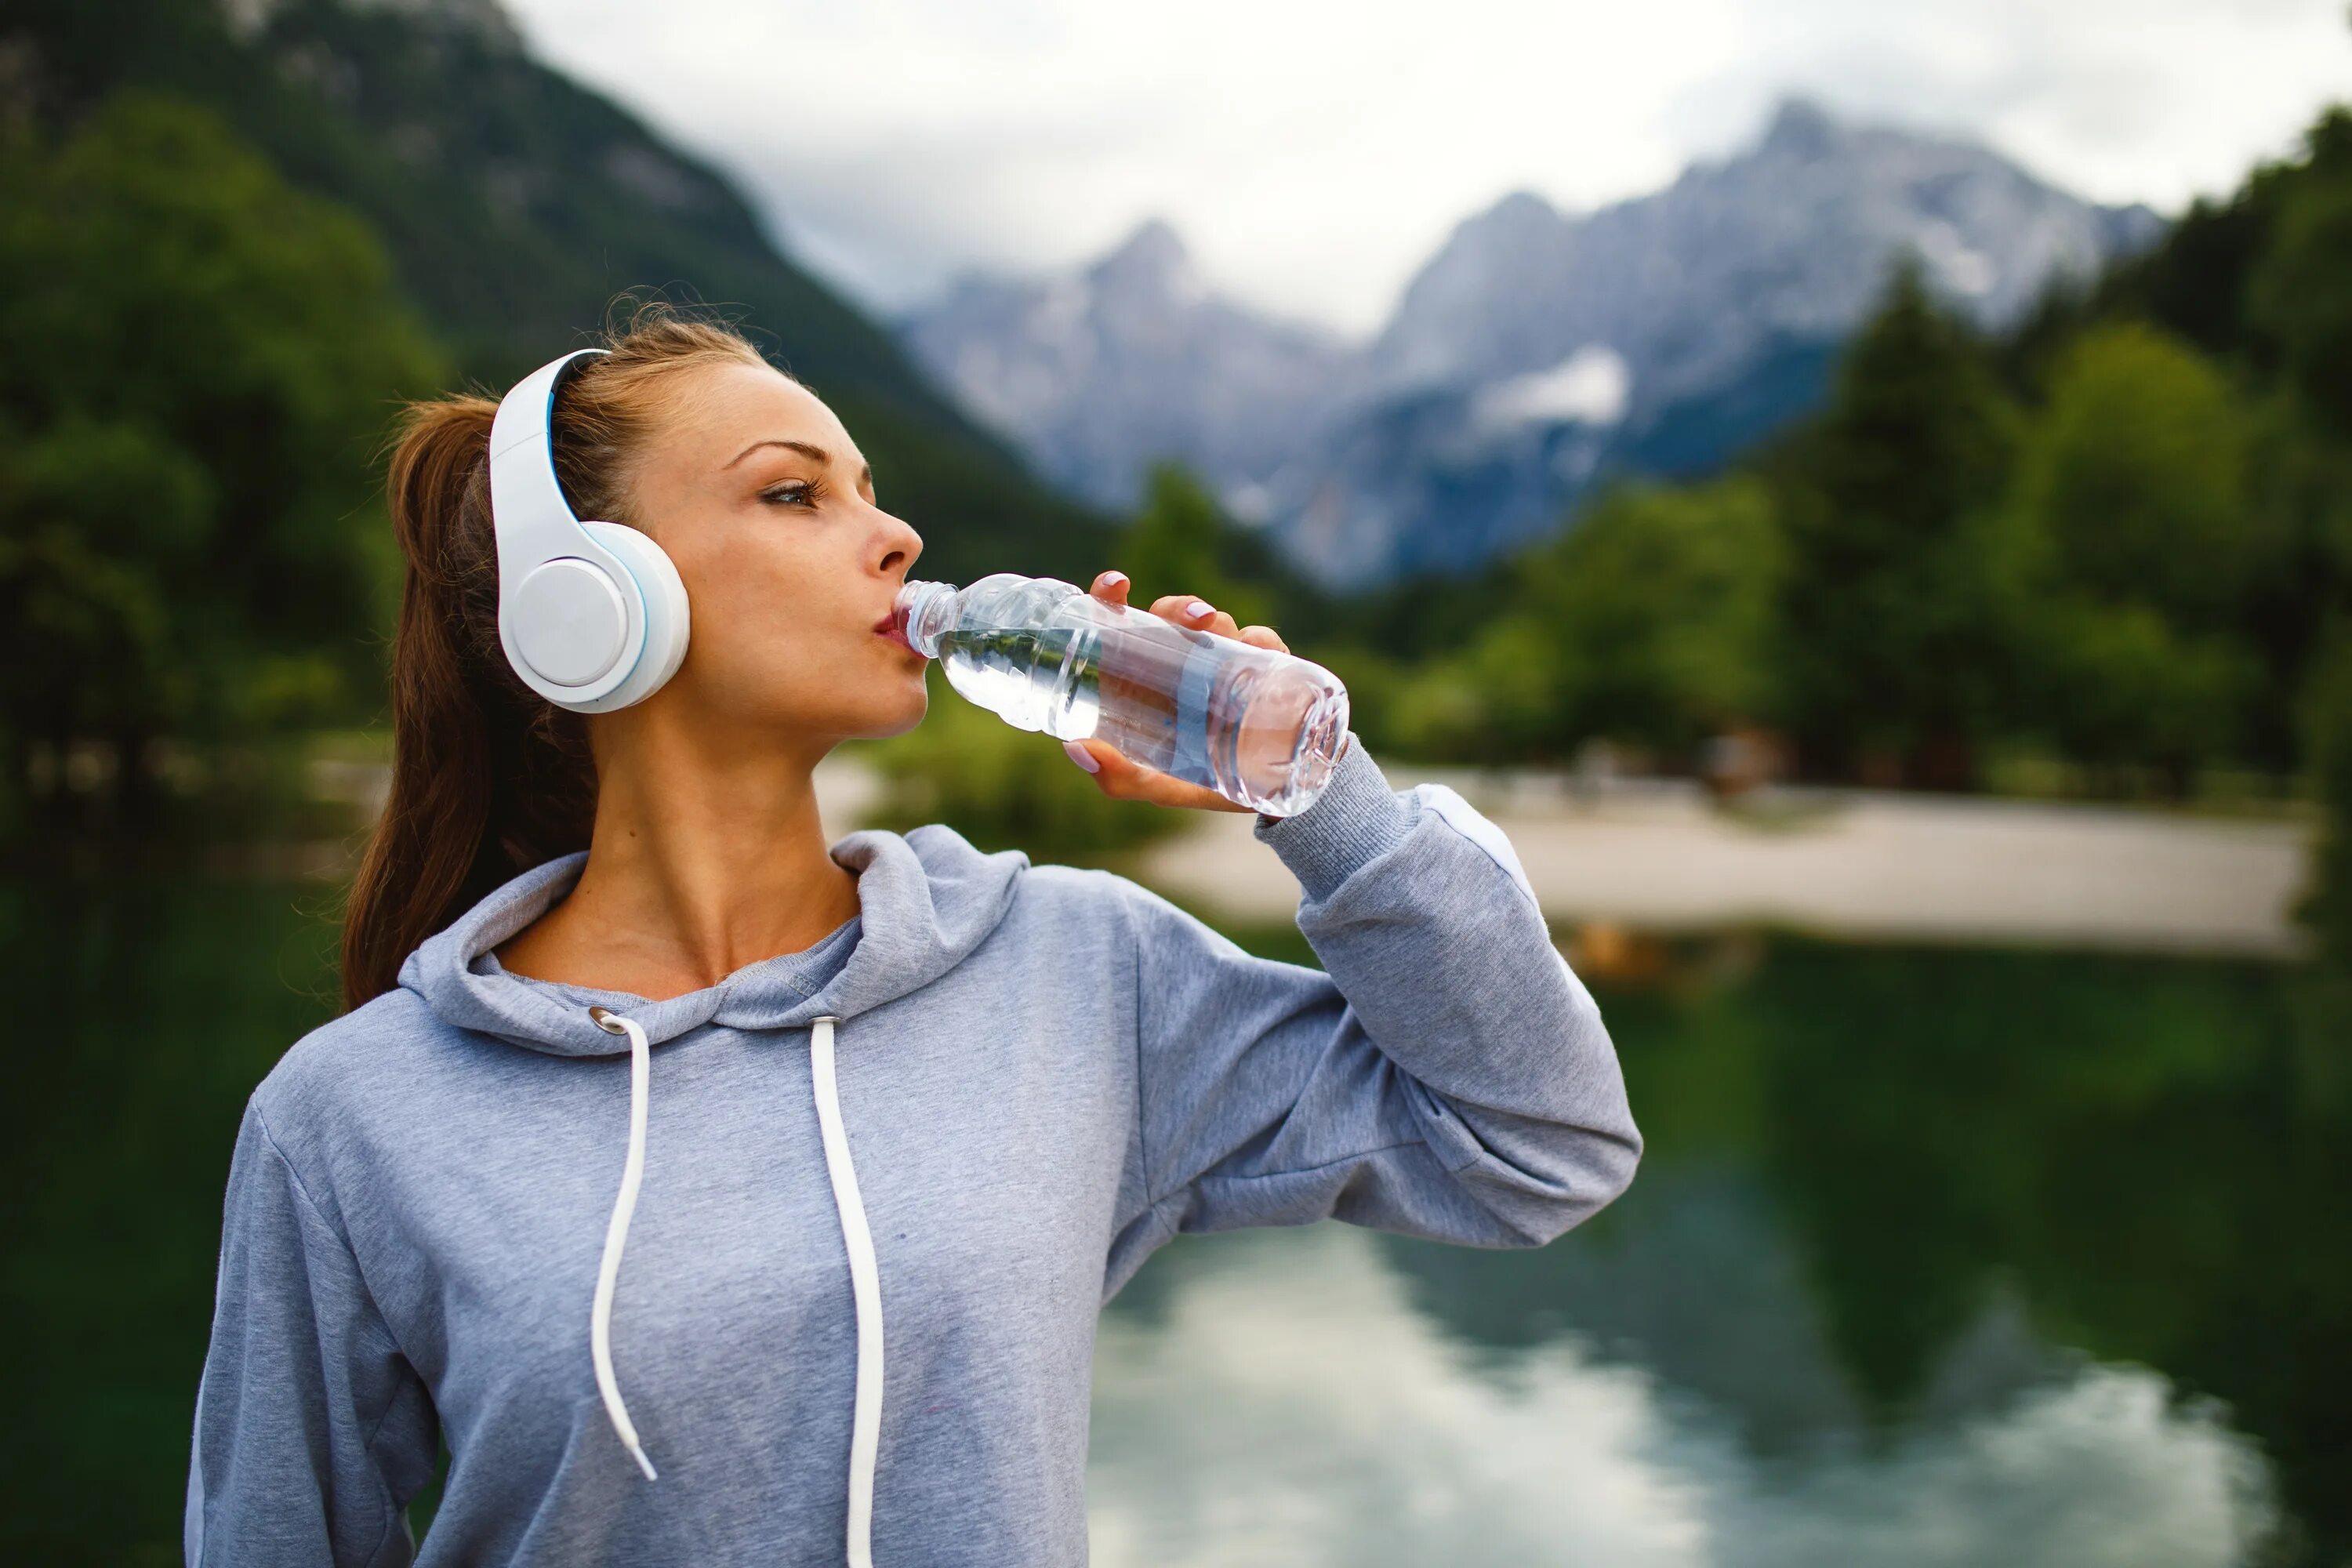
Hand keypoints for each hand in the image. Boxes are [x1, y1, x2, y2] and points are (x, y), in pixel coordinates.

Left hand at [1060, 570, 1287, 813]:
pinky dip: (1260, 640)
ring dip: (1220, 623)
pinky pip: (1263, 642)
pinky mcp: (1265, 667)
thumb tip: (1076, 747)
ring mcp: (1225, 662)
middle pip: (1173, 615)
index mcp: (1147, 680)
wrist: (1270, 799)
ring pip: (1218, 622)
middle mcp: (1184, 663)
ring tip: (1230, 641)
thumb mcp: (1159, 786)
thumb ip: (1120, 777)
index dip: (1112, 597)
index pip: (1123, 624)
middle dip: (1180, 608)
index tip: (1117, 586)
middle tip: (1195, 620)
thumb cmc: (1201, 786)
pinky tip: (1259, 649)